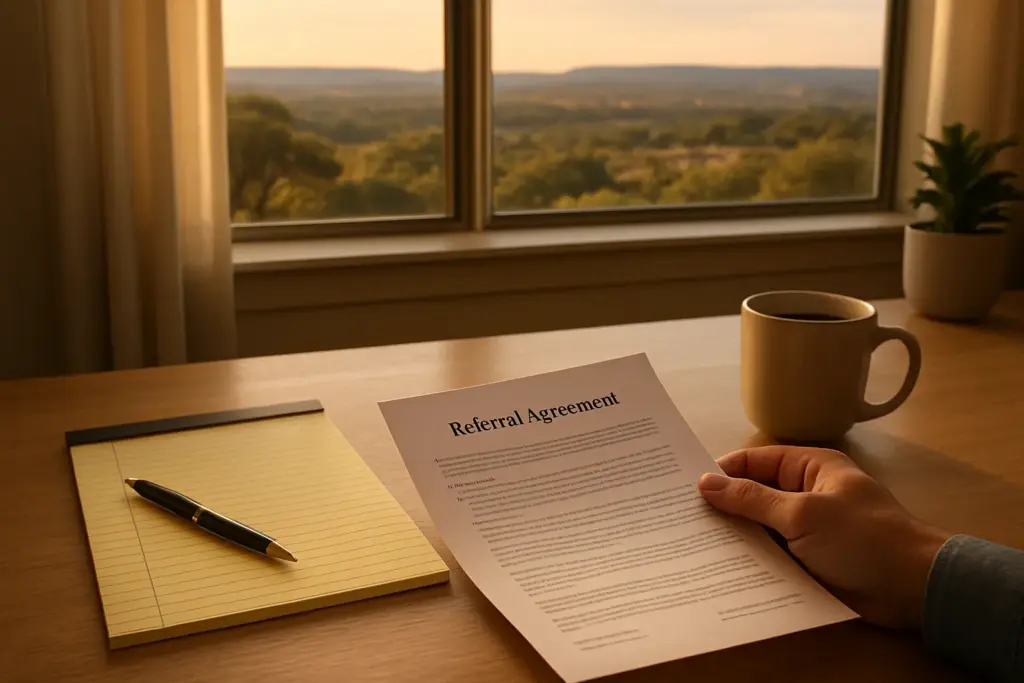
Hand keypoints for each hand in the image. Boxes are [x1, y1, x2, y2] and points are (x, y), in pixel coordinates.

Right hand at [698, 446, 950, 628]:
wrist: (912, 589)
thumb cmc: (862, 538)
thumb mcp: (803, 514)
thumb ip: (752, 499)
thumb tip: (706, 483)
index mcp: (811, 468)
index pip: (756, 461)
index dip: (723, 471)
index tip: (685, 486)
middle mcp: (806, 494)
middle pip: (754, 494)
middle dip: (723, 506)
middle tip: (681, 517)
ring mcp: (807, 530)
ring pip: (760, 528)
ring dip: (735, 537)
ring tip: (691, 544)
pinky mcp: (808, 561)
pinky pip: (771, 556)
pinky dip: (750, 561)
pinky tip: (720, 568)